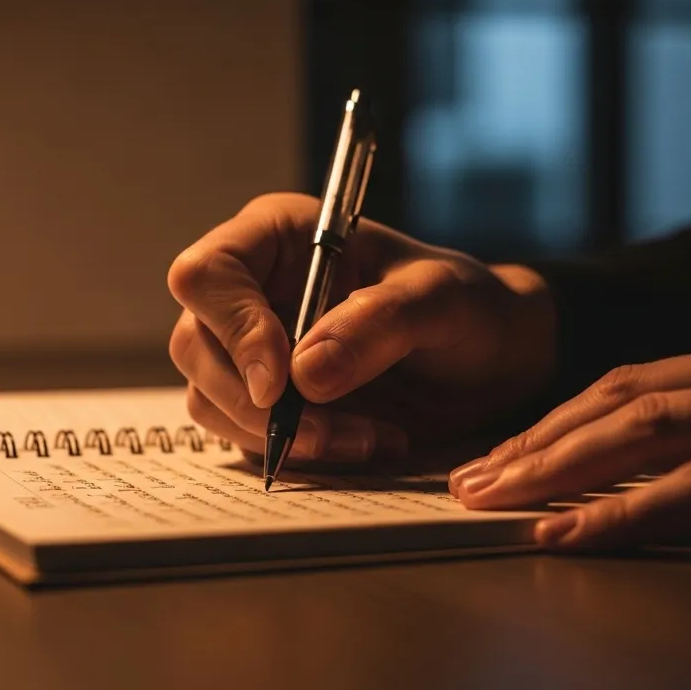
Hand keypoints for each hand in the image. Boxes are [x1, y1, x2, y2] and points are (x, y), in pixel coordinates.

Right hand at [167, 192, 554, 464]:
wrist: (495, 363)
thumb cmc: (469, 306)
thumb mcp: (442, 298)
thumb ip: (380, 322)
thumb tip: (304, 372)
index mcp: (278, 237)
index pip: (207, 273)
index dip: (231, 327)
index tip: (280, 381)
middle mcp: (253, 290)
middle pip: (195, 345)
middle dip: (255, 401)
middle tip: (329, 429)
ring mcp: (254, 348)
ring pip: (211, 398)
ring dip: (282, 435)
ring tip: (368, 437)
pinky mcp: (269, 402)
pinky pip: (247, 437)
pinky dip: (300, 454)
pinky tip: (366, 442)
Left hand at [450, 315, 690, 548]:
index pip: (643, 379)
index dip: (564, 416)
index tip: (507, 451)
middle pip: (625, 395)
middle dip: (536, 438)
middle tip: (466, 477)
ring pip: (649, 427)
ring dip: (556, 465)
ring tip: (490, 500)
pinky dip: (632, 510)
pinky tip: (575, 532)